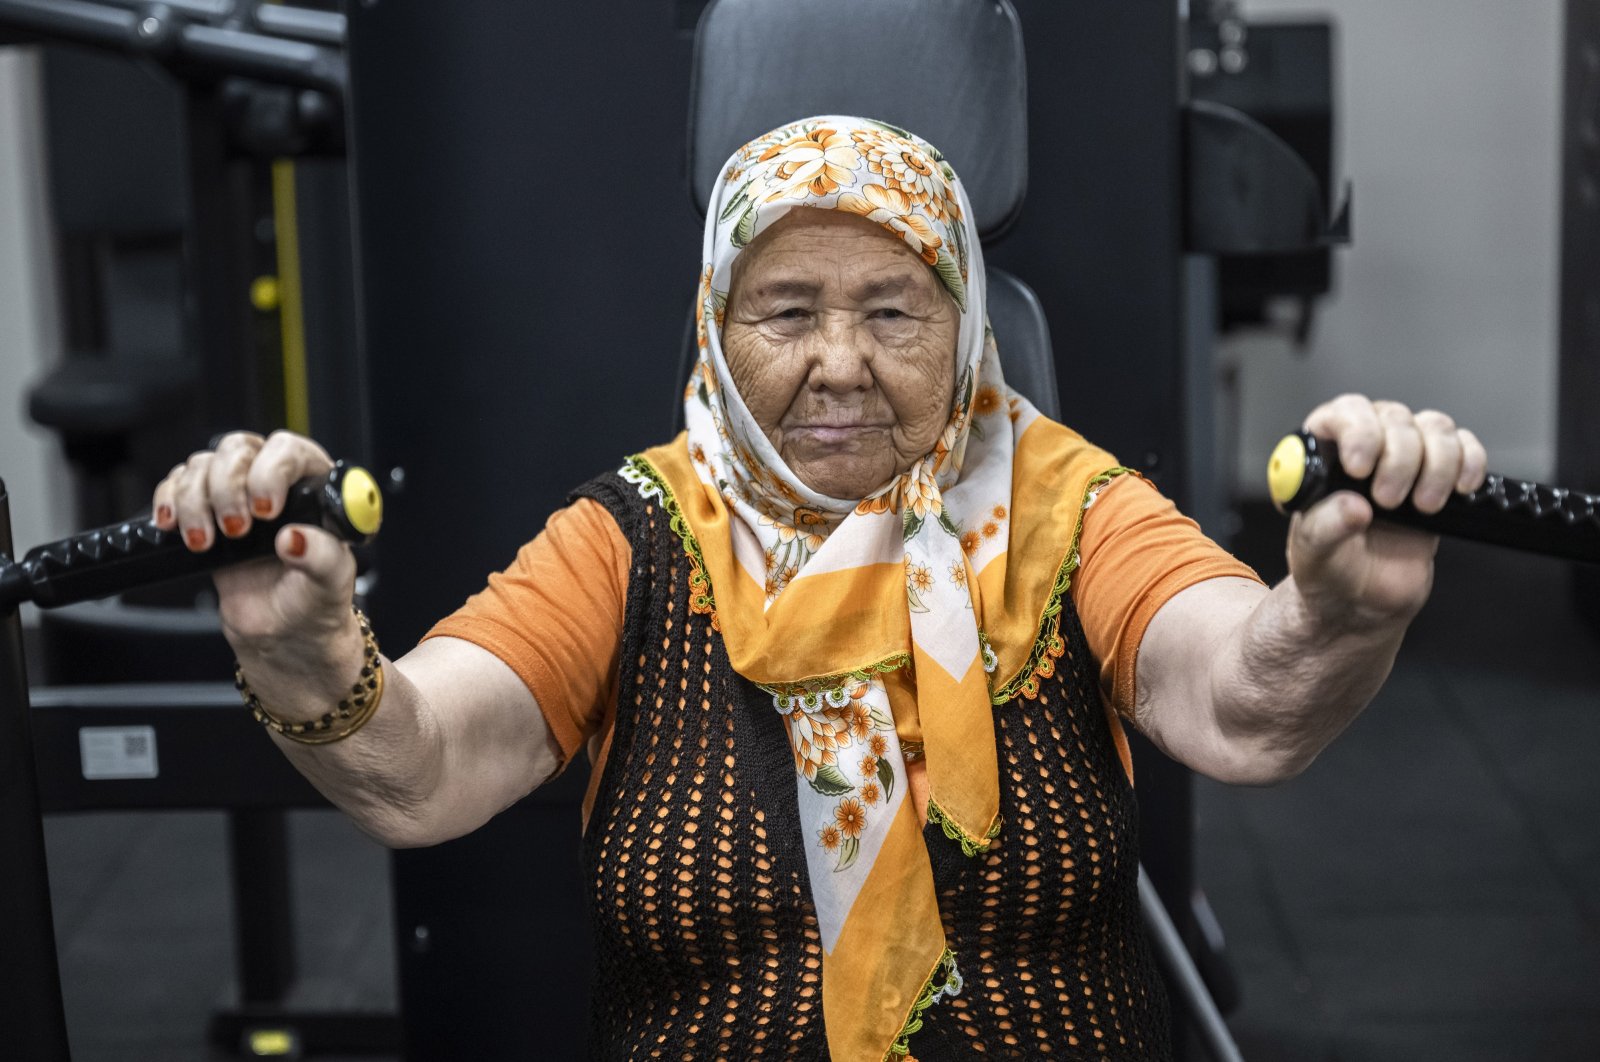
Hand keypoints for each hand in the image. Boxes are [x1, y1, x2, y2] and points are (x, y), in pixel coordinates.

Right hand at [152, 430, 355, 659]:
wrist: (282, 631)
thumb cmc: (314, 599)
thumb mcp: (330, 582)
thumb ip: (321, 557)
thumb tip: (295, 538)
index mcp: (314, 488)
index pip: (289, 451)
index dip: (271, 472)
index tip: (265, 511)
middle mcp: (274, 482)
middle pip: (238, 449)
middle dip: (227, 487)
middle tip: (235, 529)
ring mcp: (237, 494)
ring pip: (202, 465)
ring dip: (195, 501)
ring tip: (205, 541)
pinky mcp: (205, 510)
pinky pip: (176, 484)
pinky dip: (168, 501)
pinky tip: (175, 526)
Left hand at [1288, 395, 1487, 630]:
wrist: (1363, 600)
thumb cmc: (1329, 569)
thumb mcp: (1313, 553)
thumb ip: (1325, 528)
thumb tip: (1352, 507)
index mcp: (1324, 456)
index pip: (1342, 413)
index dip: (1357, 431)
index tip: (1360, 467)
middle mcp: (1365, 447)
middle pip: (1395, 418)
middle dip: (1399, 459)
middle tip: (1388, 500)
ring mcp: (1405, 458)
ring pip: (1435, 427)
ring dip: (1436, 464)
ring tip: (1422, 506)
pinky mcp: (1439, 475)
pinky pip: (1466, 446)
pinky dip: (1470, 462)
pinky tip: (1458, 490)